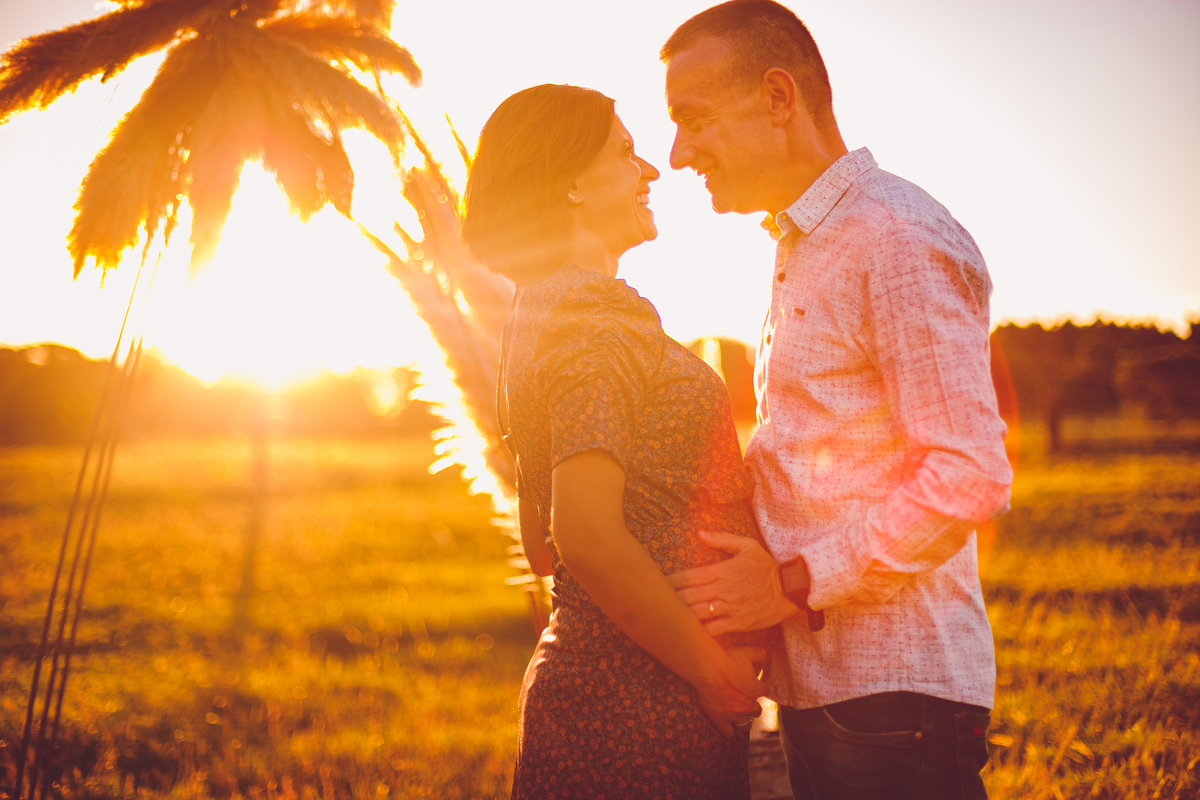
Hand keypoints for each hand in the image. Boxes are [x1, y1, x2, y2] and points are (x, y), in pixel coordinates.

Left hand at [667, 531, 800, 635]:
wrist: (790, 589)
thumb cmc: (767, 567)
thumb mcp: (747, 546)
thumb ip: (722, 539)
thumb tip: (699, 533)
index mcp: (721, 570)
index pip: (688, 577)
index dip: (670, 582)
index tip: (658, 584)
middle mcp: (722, 590)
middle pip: (688, 597)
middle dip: (669, 601)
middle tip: (654, 604)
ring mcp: (729, 608)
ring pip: (697, 614)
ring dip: (680, 617)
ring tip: (666, 618)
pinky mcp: (737, 624)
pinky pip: (713, 630)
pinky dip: (699, 632)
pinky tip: (688, 633)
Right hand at [693, 646, 766, 736]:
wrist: (710, 671)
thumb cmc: (729, 660)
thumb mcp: (747, 652)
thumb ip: (759, 654)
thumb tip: (766, 655)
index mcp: (755, 689)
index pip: (764, 690)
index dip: (759, 687)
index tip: (756, 684)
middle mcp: (748, 705)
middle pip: (757, 711)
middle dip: (754, 708)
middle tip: (748, 704)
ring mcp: (735, 715)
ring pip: (745, 725)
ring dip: (744, 722)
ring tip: (741, 720)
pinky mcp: (721, 720)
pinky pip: (728, 732)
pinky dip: (729, 732)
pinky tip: (728, 732)